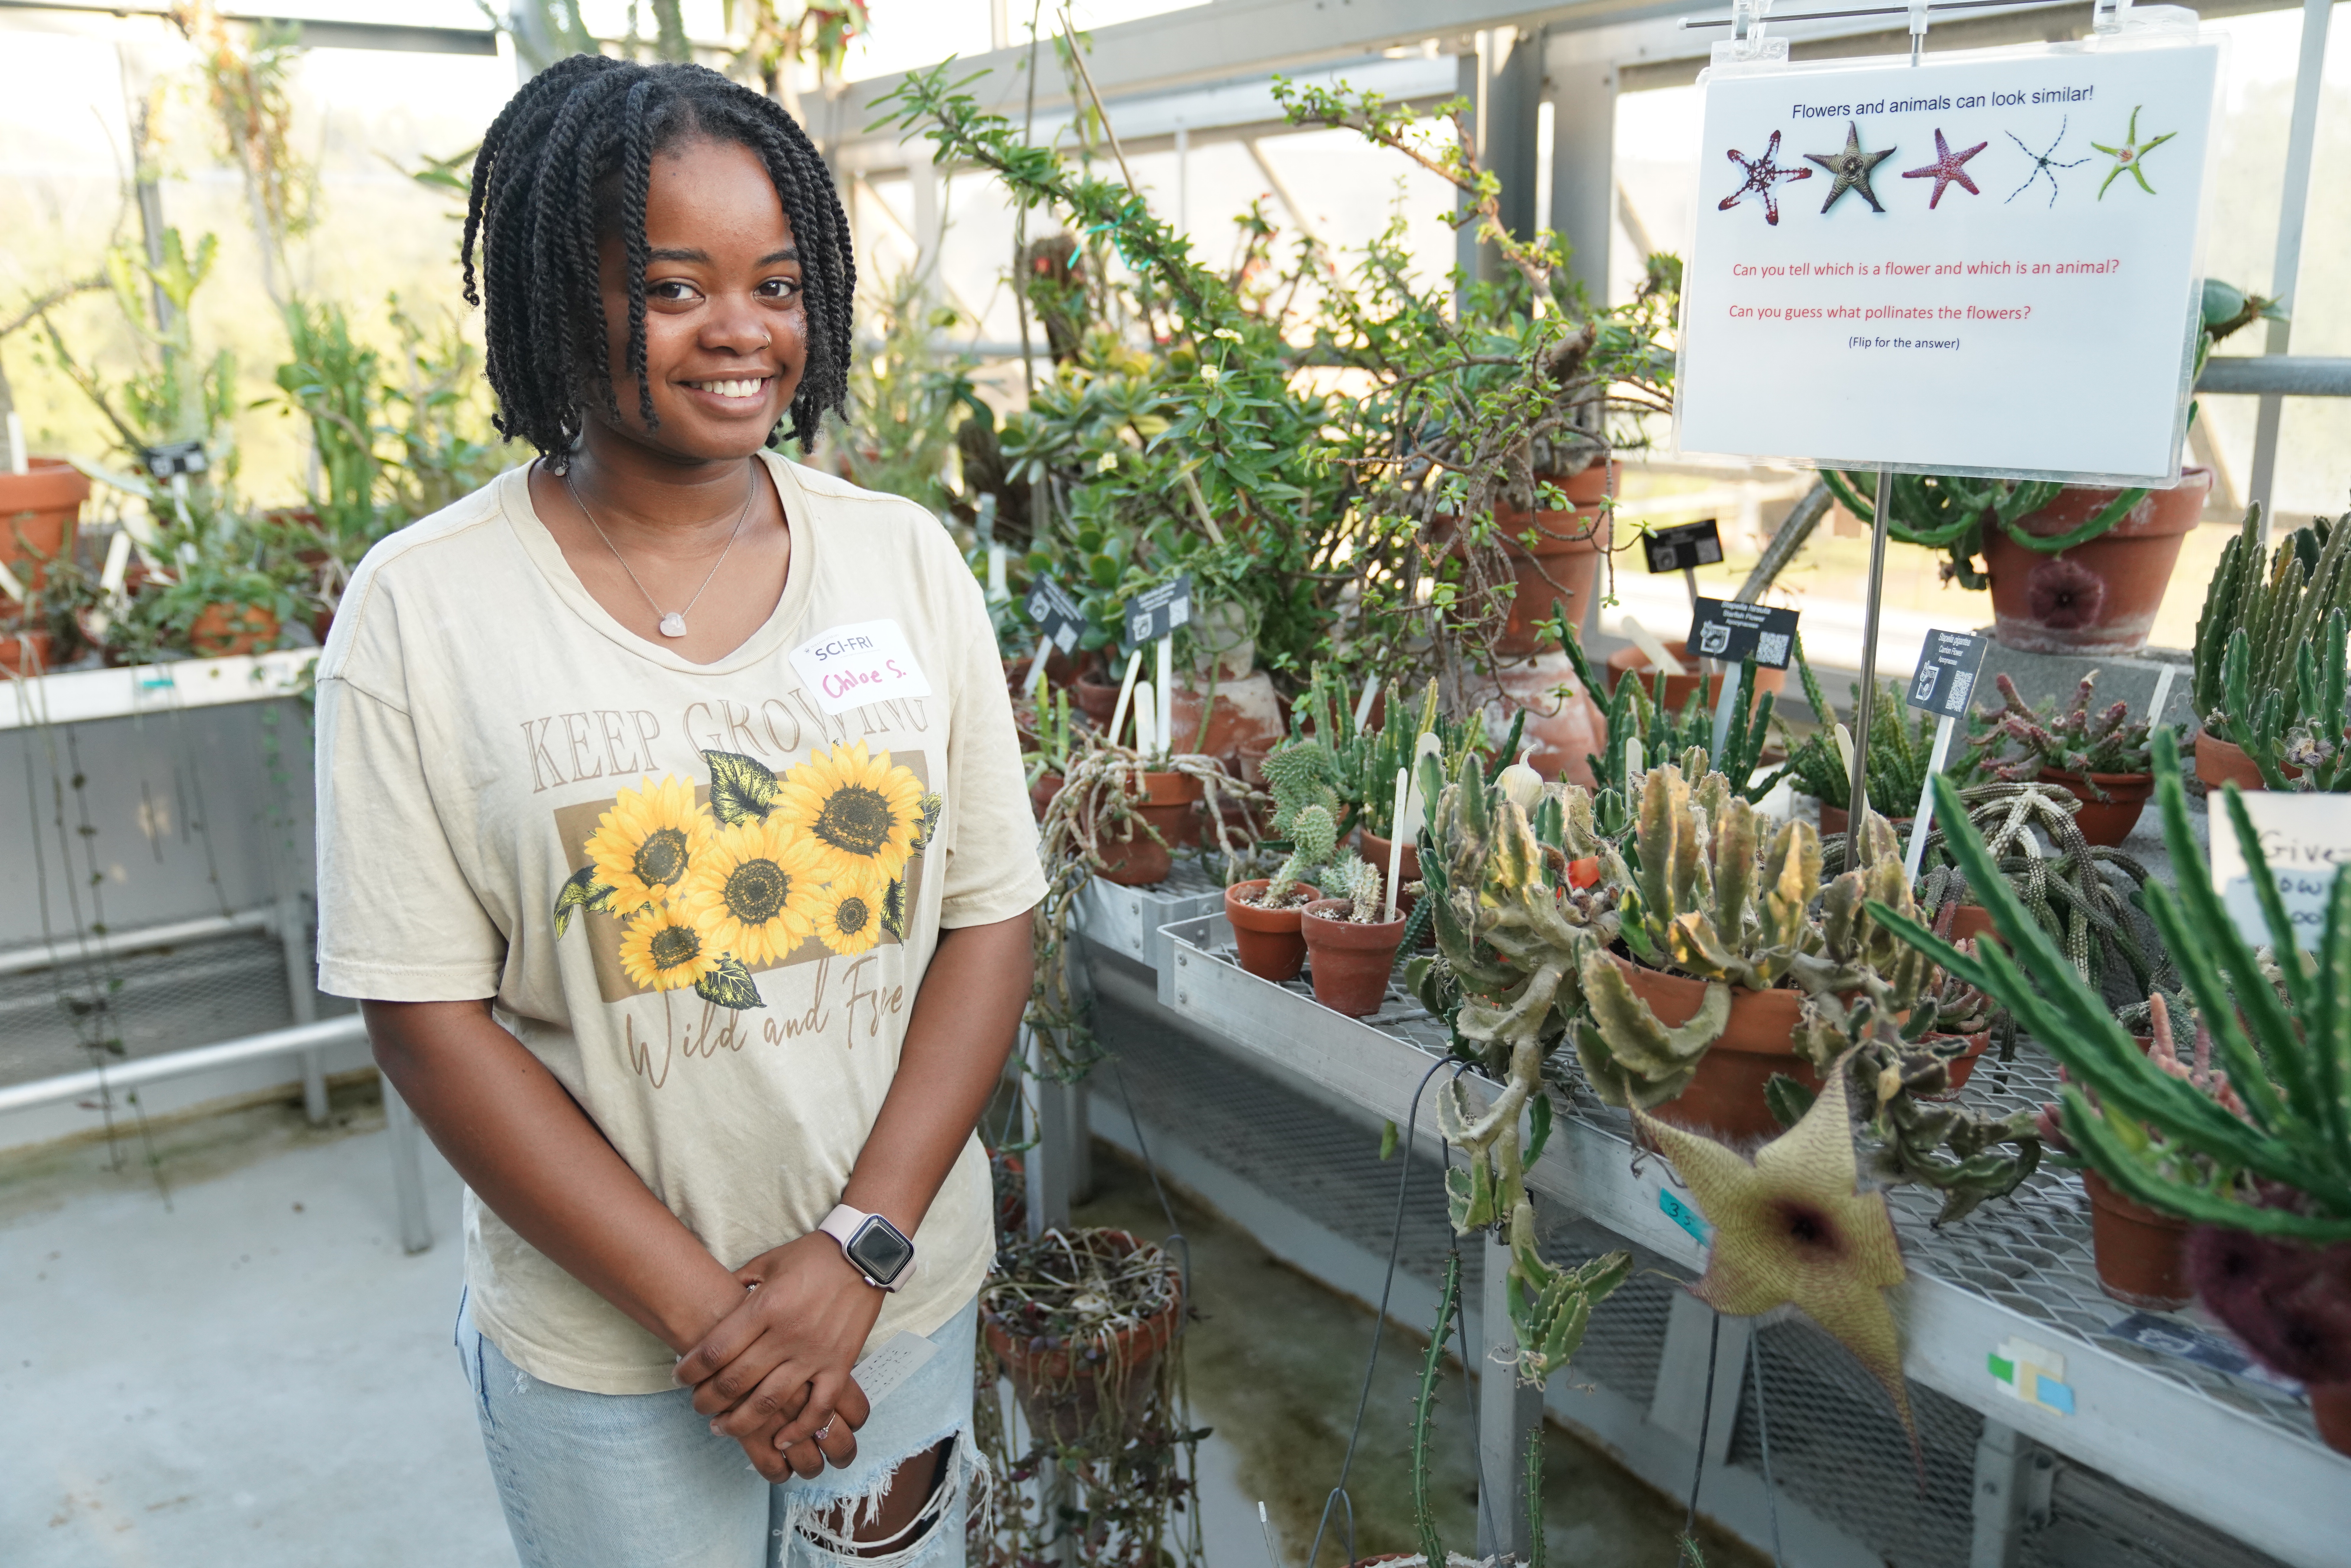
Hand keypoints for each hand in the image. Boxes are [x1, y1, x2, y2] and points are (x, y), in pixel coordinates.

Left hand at [675, 1232, 880, 1479]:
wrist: (865, 1254)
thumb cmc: (812, 1256)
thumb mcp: (768, 1262)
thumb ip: (739, 1285)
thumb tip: (714, 1303)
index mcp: (765, 1306)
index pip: (715, 1350)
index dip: (690, 1370)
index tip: (678, 1377)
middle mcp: (787, 1334)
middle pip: (735, 1382)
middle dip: (707, 1401)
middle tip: (698, 1406)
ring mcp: (815, 1353)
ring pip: (770, 1402)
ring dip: (740, 1422)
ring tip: (722, 1428)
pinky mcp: (839, 1364)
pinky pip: (818, 1408)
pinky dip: (799, 1430)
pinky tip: (780, 1440)